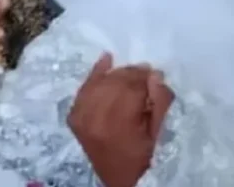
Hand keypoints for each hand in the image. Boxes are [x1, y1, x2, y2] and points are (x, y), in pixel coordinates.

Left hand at [68, 54, 173, 186]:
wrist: (117, 179)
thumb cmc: (142, 158)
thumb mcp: (158, 134)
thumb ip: (159, 103)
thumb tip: (155, 75)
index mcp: (118, 122)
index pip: (132, 88)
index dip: (145, 79)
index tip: (155, 74)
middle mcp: (95, 116)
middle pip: (115, 83)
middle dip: (132, 75)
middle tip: (146, 72)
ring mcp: (81, 116)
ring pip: (100, 82)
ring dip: (117, 74)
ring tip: (131, 72)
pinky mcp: (74, 116)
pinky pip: (84, 88)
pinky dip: (95, 74)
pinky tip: (106, 59)